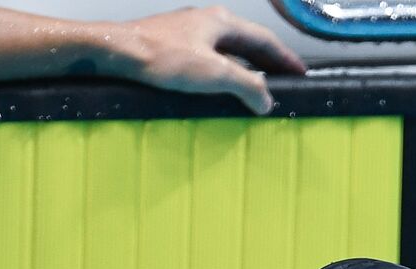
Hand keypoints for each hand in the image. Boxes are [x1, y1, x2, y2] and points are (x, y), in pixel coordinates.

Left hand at [101, 6, 305, 113]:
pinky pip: (209, 57)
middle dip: (268, 62)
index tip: (300, 72)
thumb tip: (266, 100)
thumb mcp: (214, 73)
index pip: (265, 39)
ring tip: (256, 86)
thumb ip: (247, 85)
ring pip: (227, 49)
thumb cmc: (161, 56)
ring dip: (245, 67)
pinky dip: (223, 71)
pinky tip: (220, 86)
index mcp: (222, 22)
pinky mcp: (171, 45)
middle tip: (283, 80)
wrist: (116, 52)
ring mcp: (188, 32)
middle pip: (247, 42)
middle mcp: (207, 21)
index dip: (285, 58)